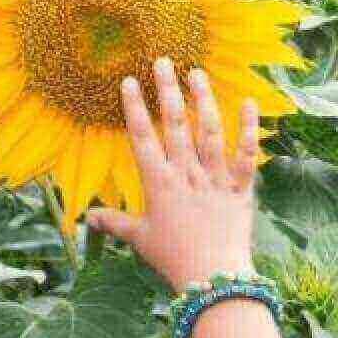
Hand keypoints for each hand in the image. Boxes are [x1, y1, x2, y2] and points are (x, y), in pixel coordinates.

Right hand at [88, 57, 279, 337]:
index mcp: (158, 184)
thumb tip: (87, 218)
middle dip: (168, 90)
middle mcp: (186, 174)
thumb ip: (114, 223)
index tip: (129, 80)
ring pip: (208, 132)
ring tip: (198, 72)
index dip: (135, 107)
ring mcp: (215, 179)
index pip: (142, 137)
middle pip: (175, 125)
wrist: (212, 277)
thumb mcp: (139, 239)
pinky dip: (249, 129)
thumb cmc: (172, 259)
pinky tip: (248, 102)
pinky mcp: (240, 188)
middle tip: (164, 60)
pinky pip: (247, 155)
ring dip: (203, 100)